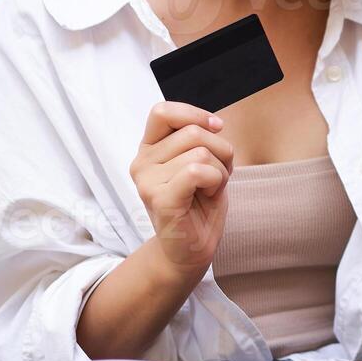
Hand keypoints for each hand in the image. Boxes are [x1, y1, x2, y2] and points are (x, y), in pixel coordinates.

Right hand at [129, 101, 235, 278]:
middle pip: (193, 132)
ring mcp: (147, 182)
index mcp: (149, 149)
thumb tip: (213, 124)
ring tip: (209, 188)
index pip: (163, 112)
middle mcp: (141, 162)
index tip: (216, 127)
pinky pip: (197, 171)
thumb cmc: (199, 203)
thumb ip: (198, 138)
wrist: (192, 248)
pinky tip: (207, 195)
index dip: (193, 114)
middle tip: (215, 175)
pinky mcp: (159, 199)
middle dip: (220, 150)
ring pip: (201, 152)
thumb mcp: (201, 160)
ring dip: (220, 170)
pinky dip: (215, 181)